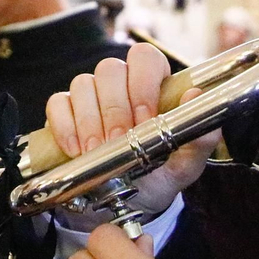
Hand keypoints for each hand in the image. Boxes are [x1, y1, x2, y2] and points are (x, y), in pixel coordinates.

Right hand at [44, 44, 218, 222]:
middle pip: (110, 69)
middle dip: (115, 110)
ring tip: (96, 153)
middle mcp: (120, 81)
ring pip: (83, 84)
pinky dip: (65, 126)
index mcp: (153, 83)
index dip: (142, 84)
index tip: (145, 120)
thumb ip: (201, 137)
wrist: (125, 202)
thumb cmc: (158, 175)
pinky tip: (75, 151)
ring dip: (89, 121)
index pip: (145, 57)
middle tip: (118, 142)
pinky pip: (57, 103)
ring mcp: (89, 93)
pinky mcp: (63, 111)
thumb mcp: (184, 165)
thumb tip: (196, 95)